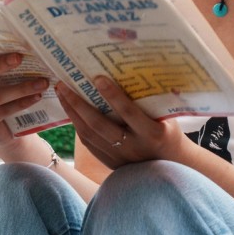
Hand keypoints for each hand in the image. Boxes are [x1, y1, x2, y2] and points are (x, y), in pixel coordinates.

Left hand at [55, 76, 185, 169]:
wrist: (172, 165)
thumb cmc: (169, 131)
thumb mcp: (167, 116)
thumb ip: (151, 99)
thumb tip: (135, 69)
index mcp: (152, 133)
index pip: (128, 112)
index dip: (112, 95)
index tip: (97, 78)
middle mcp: (133, 147)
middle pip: (99, 124)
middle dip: (78, 103)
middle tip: (63, 84)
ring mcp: (120, 157)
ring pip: (89, 134)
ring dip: (72, 113)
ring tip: (61, 93)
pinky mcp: (110, 163)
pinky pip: (88, 143)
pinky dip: (78, 125)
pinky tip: (70, 111)